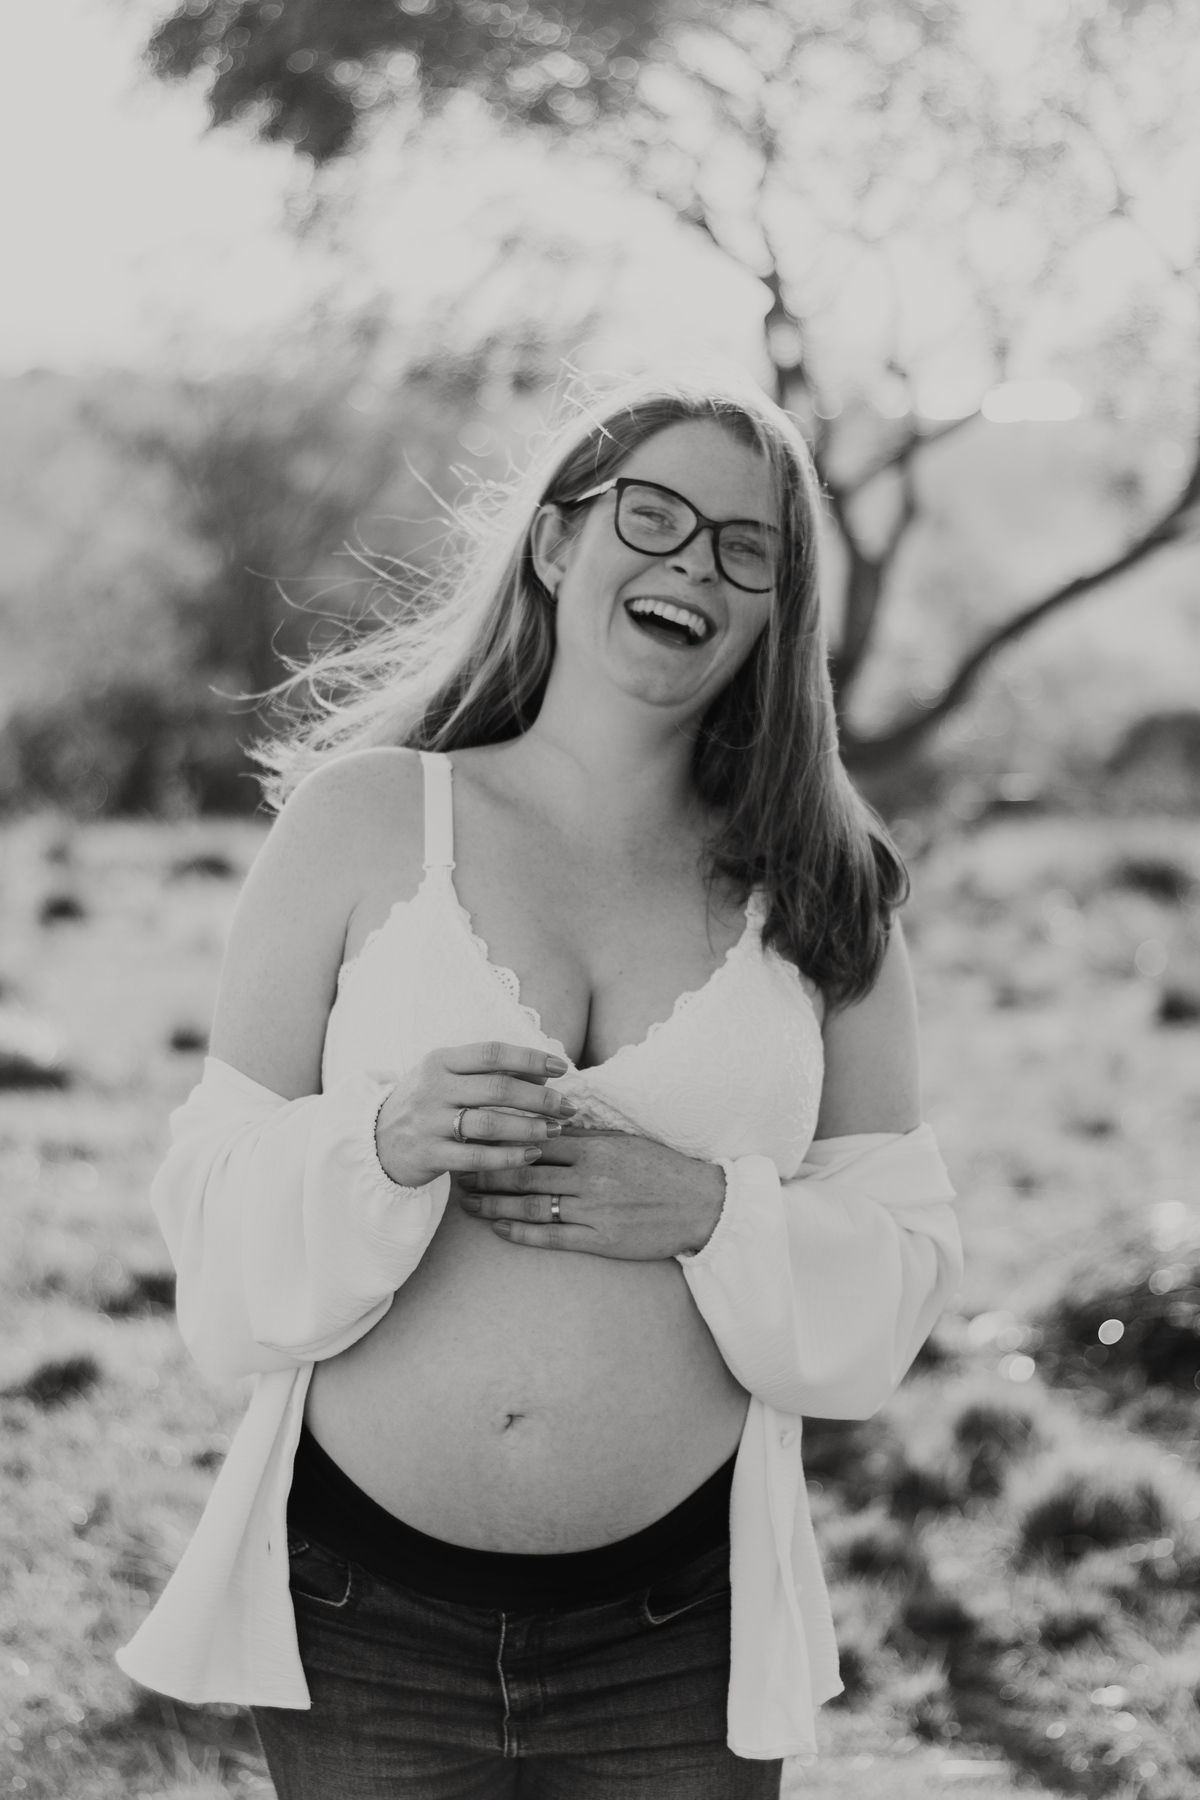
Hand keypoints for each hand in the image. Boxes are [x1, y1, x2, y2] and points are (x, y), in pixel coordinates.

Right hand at [375, 1042, 576, 1188]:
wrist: (375, 1141)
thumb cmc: (425, 1104)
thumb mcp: (448, 1078)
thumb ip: (489, 1073)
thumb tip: (542, 1074)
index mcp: (440, 1061)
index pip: (491, 1053)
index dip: (530, 1059)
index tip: (561, 1068)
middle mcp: (433, 1088)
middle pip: (497, 1089)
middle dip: (540, 1098)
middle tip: (568, 1107)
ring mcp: (429, 1123)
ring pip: (490, 1124)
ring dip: (530, 1128)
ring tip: (556, 1130)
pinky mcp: (430, 1155)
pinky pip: (477, 1157)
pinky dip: (509, 1157)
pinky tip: (533, 1154)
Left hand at [457, 1128, 725, 1260]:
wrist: (700, 1205)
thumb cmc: (661, 1168)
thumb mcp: (625, 1140)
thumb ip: (586, 1134)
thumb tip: (547, 1122)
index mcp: (594, 1147)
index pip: (534, 1138)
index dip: (499, 1140)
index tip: (473, 1138)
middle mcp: (588, 1177)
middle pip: (524, 1172)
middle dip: (485, 1172)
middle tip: (457, 1172)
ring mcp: (593, 1210)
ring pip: (531, 1205)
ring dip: (494, 1205)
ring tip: (469, 1204)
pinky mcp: (599, 1240)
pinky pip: (551, 1236)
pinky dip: (521, 1233)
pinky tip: (499, 1229)